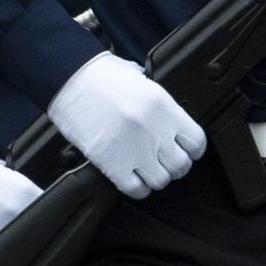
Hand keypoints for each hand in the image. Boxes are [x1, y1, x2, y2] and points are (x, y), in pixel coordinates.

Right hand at [47, 52, 204, 196]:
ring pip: (161, 181)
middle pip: (181, 165)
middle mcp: (155, 130)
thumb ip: (160, 105)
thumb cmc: (101, 76)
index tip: (183, 149)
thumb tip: (169, 121)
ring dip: (154, 176)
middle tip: (161, 160)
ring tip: (143, 167)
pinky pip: (137, 189)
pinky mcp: (113, 164)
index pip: (196, 142)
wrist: (69, 78)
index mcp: (165, 107)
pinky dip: (137, 187)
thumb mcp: (142, 82)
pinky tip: (130, 176)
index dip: (191, 149)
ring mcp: (135, 150)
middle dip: (173, 165)